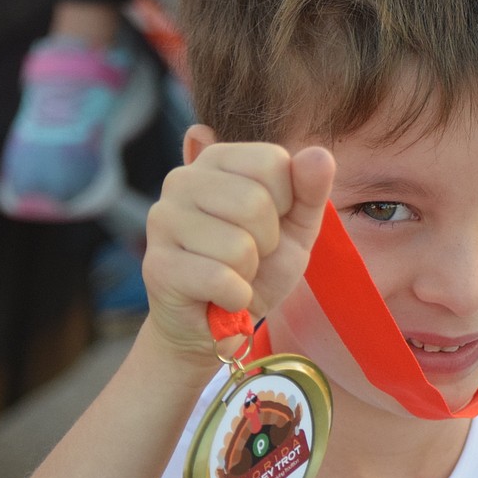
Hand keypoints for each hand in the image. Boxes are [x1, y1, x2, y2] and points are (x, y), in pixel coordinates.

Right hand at [142, 140, 334, 359]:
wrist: (217, 323)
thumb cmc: (257, 267)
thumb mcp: (296, 227)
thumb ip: (311, 191)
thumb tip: (319, 154)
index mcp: (217, 159)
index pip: (272, 161)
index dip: (286, 203)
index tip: (267, 224)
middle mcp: (182, 179)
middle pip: (255, 203)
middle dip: (267, 242)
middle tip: (248, 256)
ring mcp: (163, 220)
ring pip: (238, 245)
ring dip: (248, 273)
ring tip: (230, 274)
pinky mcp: (157, 265)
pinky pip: (220, 279)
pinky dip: (235, 297)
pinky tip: (219, 297)